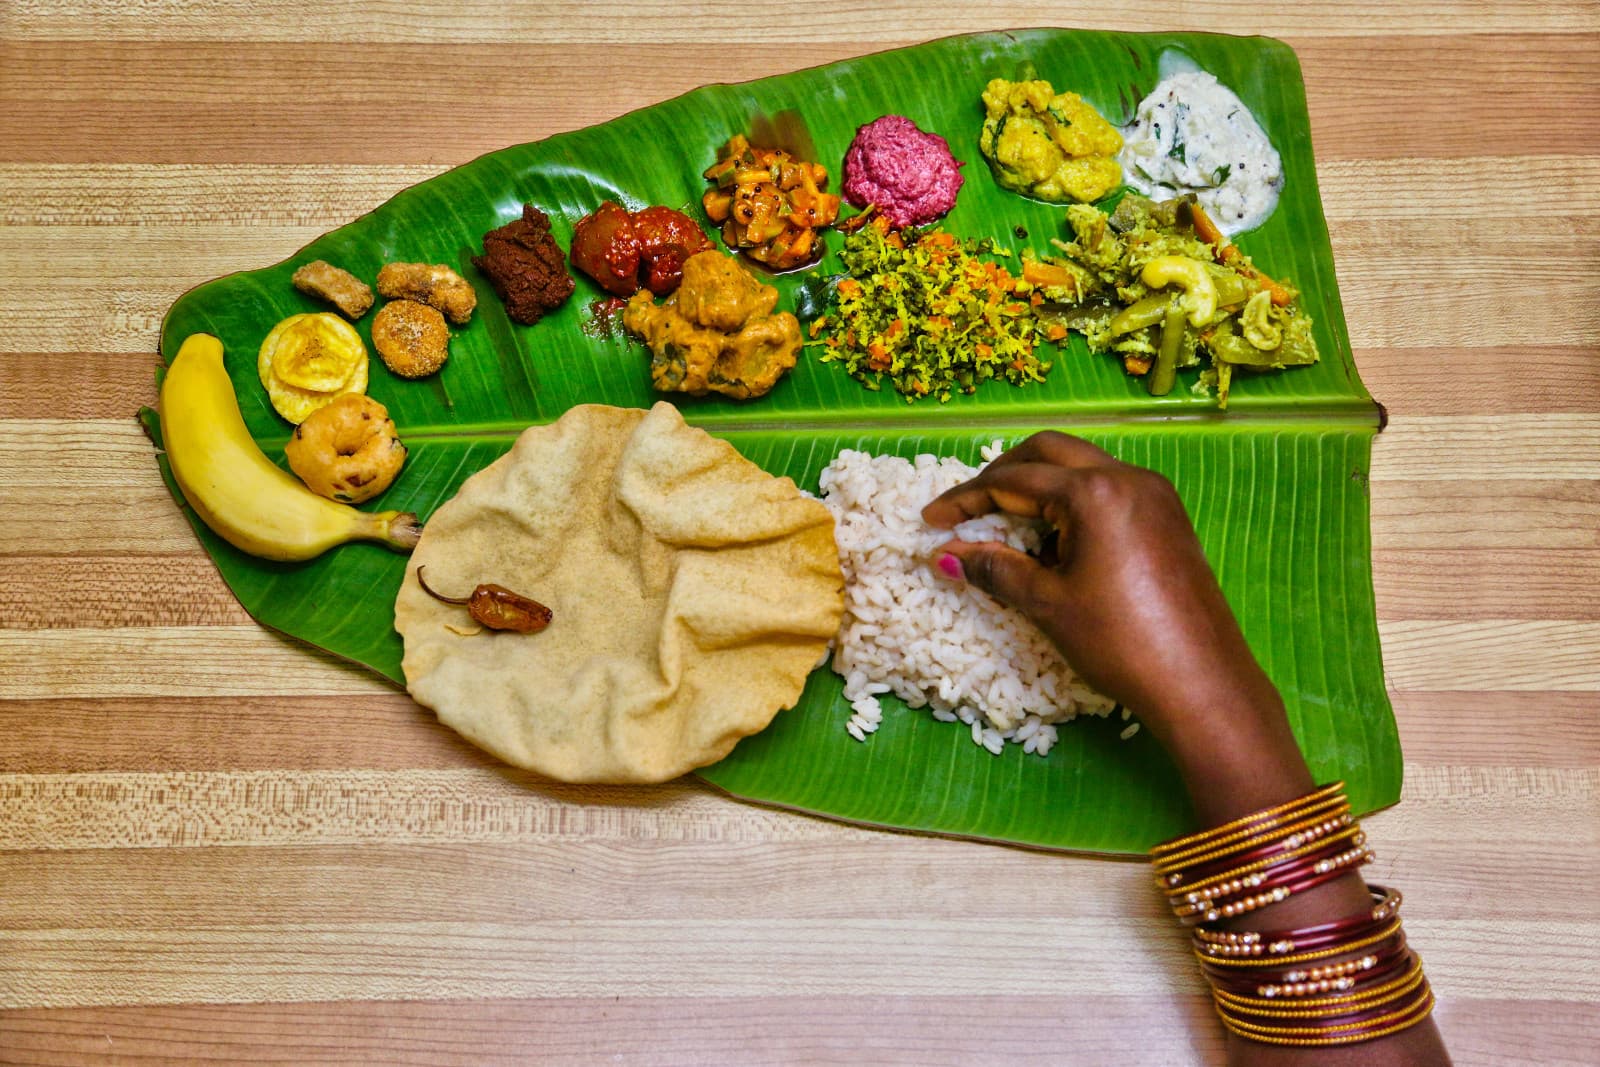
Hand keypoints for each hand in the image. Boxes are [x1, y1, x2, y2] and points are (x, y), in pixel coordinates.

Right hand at [921, 431, 1283, 754]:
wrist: (1201, 681)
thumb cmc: (1120, 642)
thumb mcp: (1047, 604)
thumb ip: (994, 569)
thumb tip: (947, 556)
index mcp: (1095, 491)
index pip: (1014, 480)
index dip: (967, 499)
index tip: (933, 521)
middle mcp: (1128, 477)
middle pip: (1049, 453)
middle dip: (1003, 476)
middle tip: (970, 509)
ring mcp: (1154, 495)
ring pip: (1082, 468)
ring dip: (1040, 488)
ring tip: (1011, 533)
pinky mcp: (1168, 518)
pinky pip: (1108, 491)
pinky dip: (1073, 504)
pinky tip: (1058, 546)